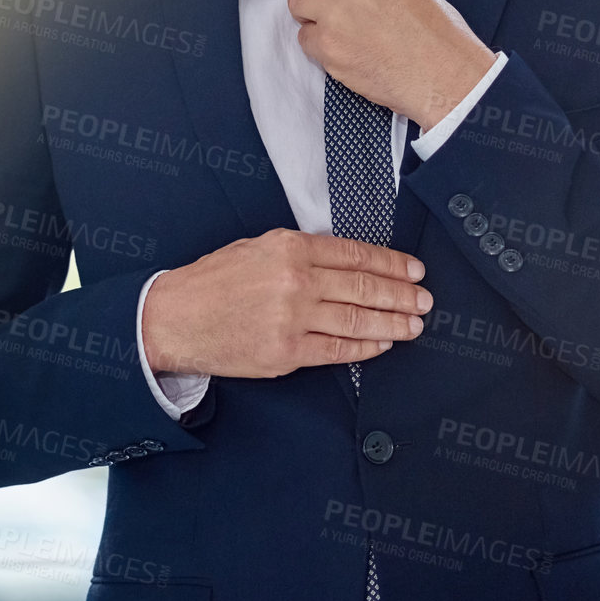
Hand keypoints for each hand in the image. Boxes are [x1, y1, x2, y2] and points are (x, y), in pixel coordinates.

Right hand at [141, 229, 432, 379]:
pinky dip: (365, 347)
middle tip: (425, 300)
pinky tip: (383, 343)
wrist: (174, 318)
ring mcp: (292, 320)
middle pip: (364, 288)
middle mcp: (295, 281)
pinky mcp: (286, 353)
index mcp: (290, 247)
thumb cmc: (214, 281)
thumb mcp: (257, 247)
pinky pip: (337, 350)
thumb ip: (302, 251)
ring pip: (357, 320)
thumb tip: (348, 261)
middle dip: (401, 295)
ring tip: (414, 324)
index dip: (392, 264)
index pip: (356, 255)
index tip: (414, 271)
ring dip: (393, 323)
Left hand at [287, 0, 497, 130]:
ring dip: (310, 14)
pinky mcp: (326, 45)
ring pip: (296, 2)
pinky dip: (318, 46)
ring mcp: (332, 12)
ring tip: (334, 28)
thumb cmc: (436, 33)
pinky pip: (304, 38)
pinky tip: (344, 50)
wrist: (442, 72)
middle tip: (328, 4)